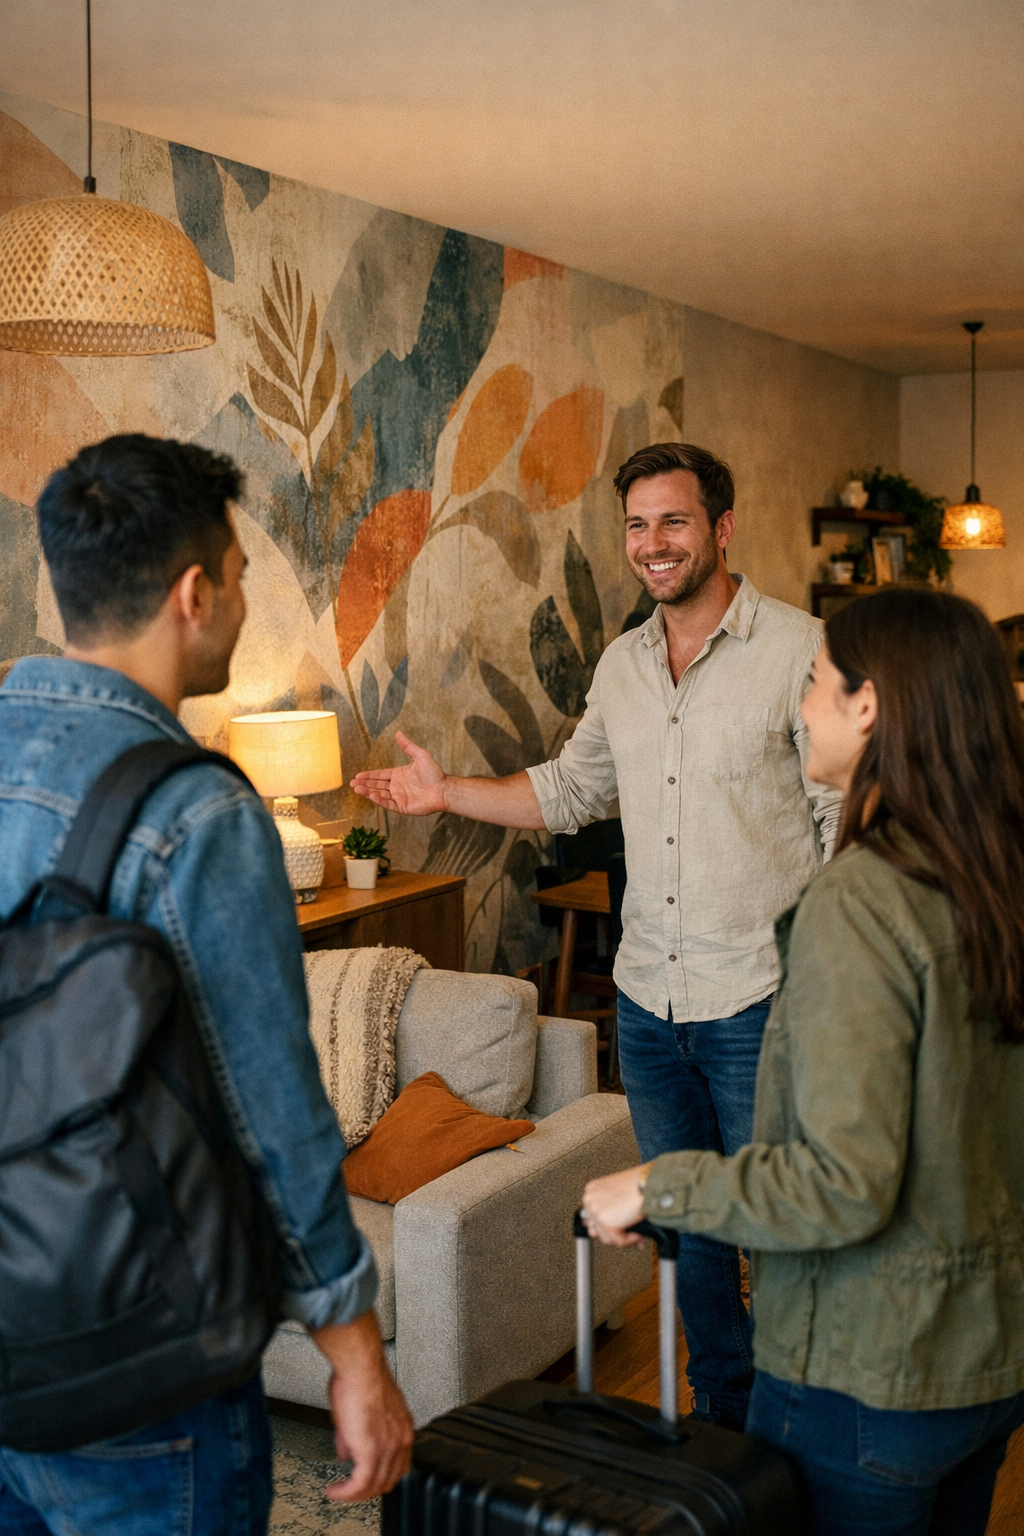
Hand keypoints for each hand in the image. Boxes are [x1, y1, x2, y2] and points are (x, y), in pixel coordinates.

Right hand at [310, 1310, 413, 1501]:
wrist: (360, 1366)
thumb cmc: (360, 1375)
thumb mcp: (362, 1408)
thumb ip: (355, 1434)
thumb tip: (345, 1452)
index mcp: (402, 1427)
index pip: (399, 1465)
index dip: (381, 1475)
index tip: (365, 1478)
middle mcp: (401, 1439)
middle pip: (389, 1480)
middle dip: (368, 1488)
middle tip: (349, 1489)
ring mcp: (389, 1447)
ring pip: (375, 1486)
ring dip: (354, 1493)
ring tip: (338, 1491)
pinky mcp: (371, 1452)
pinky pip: (359, 1485)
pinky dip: (345, 1493)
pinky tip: (334, 1491)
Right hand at [350, 731, 447, 816]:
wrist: (443, 789)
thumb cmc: (434, 773)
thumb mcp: (420, 755)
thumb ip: (407, 746)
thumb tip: (398, 732)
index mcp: (398, 775)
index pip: (380, 775)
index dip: (368, 775)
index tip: (358, 775)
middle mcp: (397, 786)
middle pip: (376, 785)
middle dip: (364, 784)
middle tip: (352, 784)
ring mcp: (399, 797)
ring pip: (379, 794)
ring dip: (368, 792)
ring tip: (357, 789)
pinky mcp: (402, 807)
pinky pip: (388, 803)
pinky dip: (379, 800)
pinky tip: (371, 795)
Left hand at [581, 1166, 648, 1247]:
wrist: (650, 1183)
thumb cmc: (640, 1184)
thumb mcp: (619, 1193)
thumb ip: (611, 1209)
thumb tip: (610, 1229)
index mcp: (592, 1190)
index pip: (592, 1217)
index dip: (607, 1225)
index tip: (618, 1226)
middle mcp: (590, 1199)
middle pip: (597, 1229)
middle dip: (614, 1233)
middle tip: (628, 1231)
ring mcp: (596, 1211)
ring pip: (607, 1238)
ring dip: (624, 1237)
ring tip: (636, 1229)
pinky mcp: (607, 1223)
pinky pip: (619, 1241)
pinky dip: (632, 1239)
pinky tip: (639, 1232)